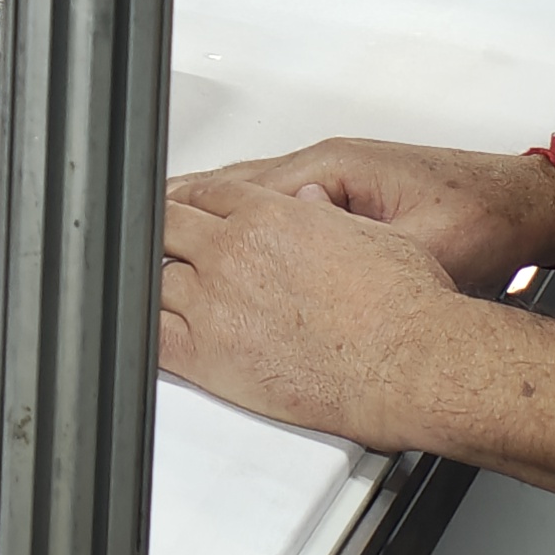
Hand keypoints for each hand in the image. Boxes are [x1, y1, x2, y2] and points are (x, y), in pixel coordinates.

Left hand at [159, 173, 465, 445]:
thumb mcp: (366, 232)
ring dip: (158, 284)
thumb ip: (321, 214)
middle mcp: (234, 249)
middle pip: (168, 228)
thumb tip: (305, 201)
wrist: (410, 358)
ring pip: (155, 279)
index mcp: (268, 212)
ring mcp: (215, 299)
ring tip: (158, 294)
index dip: (189, 205)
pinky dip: (144, 332)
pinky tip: (145, 333)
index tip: (180, 214)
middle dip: (163, 237)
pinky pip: (154, 337)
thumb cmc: (403, 302)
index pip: (205, 196)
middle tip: (158, 249)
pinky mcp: (210, 354)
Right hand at [168, 136, 554, 293]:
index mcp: (332, 170)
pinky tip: (221, 238)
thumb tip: (301, 232)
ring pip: (247, 189)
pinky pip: (271, 200)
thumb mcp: (424, 246)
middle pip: (231, 184)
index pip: (241, 187)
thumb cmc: (482, 222)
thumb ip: (362, 243)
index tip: (151, 227)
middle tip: (132, 239)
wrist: (526, 207)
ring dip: (206, 210)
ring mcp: (331, 175)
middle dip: (182, 208)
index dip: (193, 209)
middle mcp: (323, 166)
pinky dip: (237, 216)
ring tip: (159, 236)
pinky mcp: (342, 193)